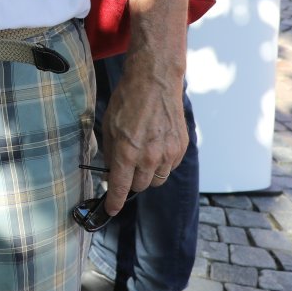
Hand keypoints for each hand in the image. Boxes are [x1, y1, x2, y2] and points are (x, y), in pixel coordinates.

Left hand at [97, 59, 186, 214]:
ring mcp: (168, 154)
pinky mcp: (181, 148)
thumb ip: (111, 151)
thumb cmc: (129, 99)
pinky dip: (161, 164)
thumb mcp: (109, 125)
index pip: (121, 187)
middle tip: (127, 166)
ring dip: (147, 174)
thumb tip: (111, 170)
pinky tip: (156, 146)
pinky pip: (169, 168)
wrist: (155, 81)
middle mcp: (150, 157)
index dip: (115, 201)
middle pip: (140, 186)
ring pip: (156, 180)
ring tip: (143, 153)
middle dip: (131, 180)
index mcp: (128, 152)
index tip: (111, 209)